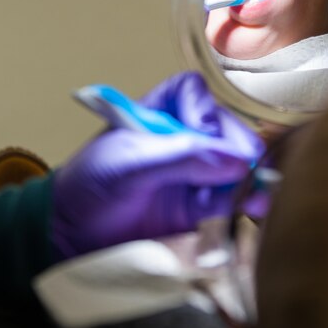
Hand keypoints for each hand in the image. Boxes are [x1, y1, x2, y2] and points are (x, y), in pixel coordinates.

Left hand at [51, 72, 263, 258]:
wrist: (70, 233)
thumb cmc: (90, 184)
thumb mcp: (129, 165)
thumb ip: (181, 158)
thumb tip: (237, 162)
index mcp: (159, 111)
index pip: (193, 94)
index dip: (205, 111)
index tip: (206, 134)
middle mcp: (183, 136)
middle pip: (224, 131)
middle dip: (238, 150)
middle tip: (245, 172)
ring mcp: (193, 172)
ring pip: (234, 167)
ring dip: (249, 179)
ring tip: (257, 196)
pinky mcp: (198, 207)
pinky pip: (227, 200)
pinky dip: (240, 203)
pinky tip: (250, 208)